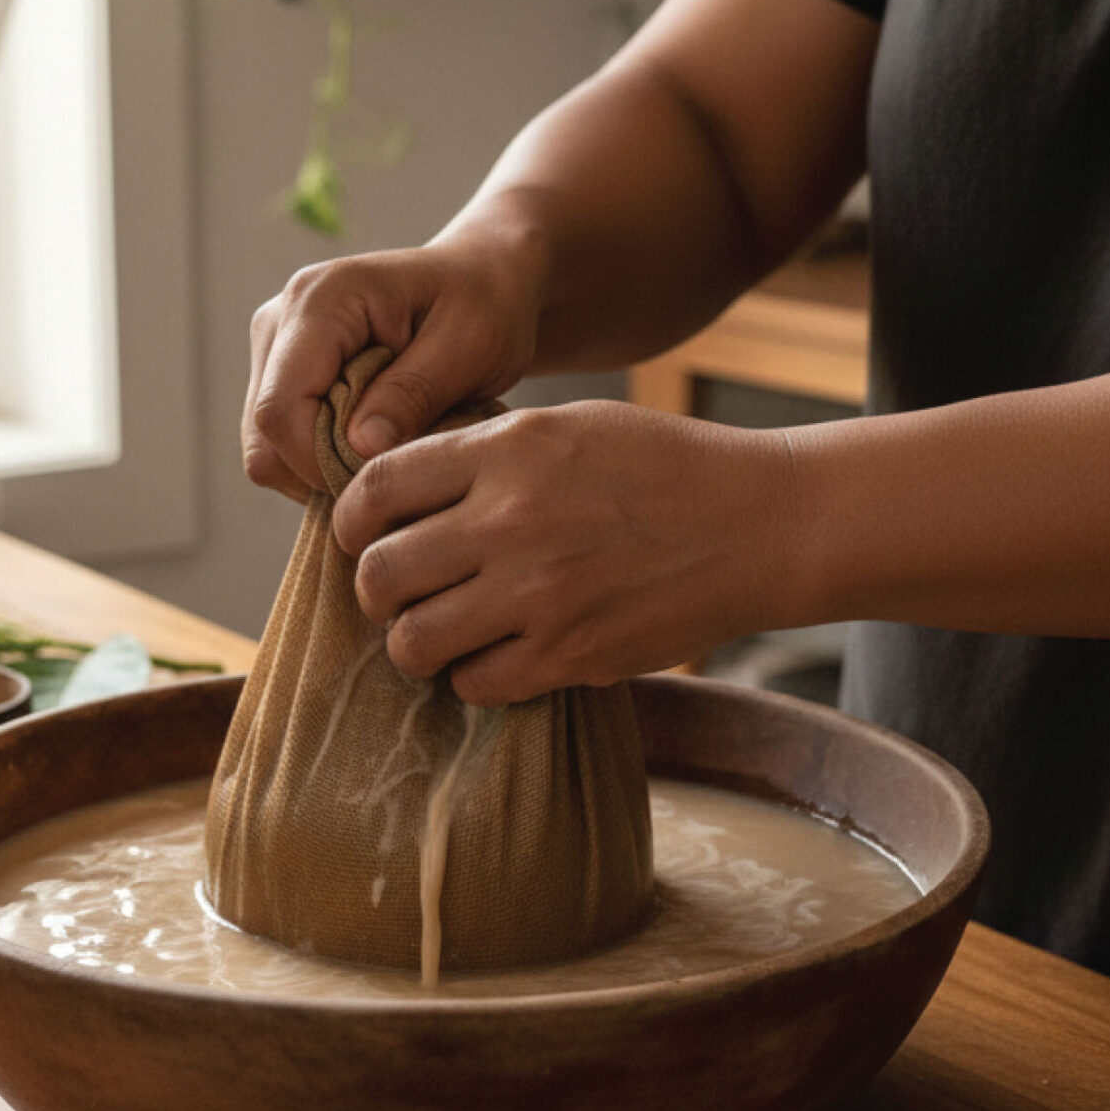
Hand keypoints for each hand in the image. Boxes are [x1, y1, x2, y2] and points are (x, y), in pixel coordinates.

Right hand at [242, 228, 544, 501]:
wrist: (482, 279)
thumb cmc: (485, 303)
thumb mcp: (470, 344)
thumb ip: (413, 393)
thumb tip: (359, 446)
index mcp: (320, 300)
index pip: (279, 409)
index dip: (319, 463)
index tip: (382, 474)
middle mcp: (280, 319)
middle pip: (263, 434)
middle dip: (321, 469)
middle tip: (392, 466)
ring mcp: (274, 347)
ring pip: (265, 447)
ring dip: (320, 468)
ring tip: (385, 450)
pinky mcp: (280, 372)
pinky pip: (279, 444)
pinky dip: (319, 460)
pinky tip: (369, 444)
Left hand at [330, 400, 802, 704]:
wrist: (758, 525)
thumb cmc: (661, 468)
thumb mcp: (566, 427)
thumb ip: (482, 454)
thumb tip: (396, 489)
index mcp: (506, 452)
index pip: (377, 487)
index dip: (351, 518)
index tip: (360, 534)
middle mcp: (510, 521)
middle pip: (379, 574)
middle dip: (376, 589)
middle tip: (399, 591)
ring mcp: (536, 595)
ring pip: (412, 642)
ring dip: (414, 642)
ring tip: (439, 631)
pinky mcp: (567, 654)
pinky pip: (474, 684)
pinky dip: (473, 677)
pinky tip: (496, 655)